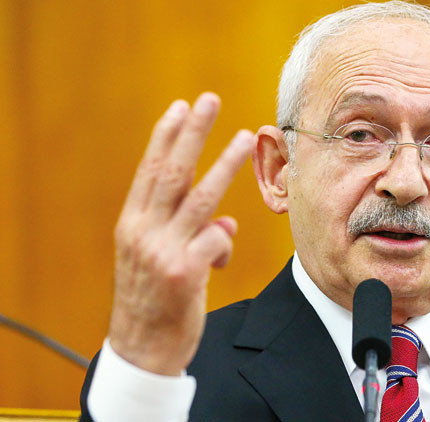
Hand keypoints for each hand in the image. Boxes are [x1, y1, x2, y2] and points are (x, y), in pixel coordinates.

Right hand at [107, 93, 253, 374]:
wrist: (143, 348)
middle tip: (209, 100)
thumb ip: (186, 233)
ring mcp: (163, 251)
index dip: (166, 137)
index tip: (180, 107)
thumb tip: (226, 224)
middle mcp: (144, 232)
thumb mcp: (160, 260)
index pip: (151, 170)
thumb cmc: (155, 299)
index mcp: (133, 224)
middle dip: (193, 132)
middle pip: (173, 171)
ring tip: (246, 137)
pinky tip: (221, 254)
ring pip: (201, 197)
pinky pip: (216, 242)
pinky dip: (223, 243)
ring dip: (225, 163)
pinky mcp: (185, 273)